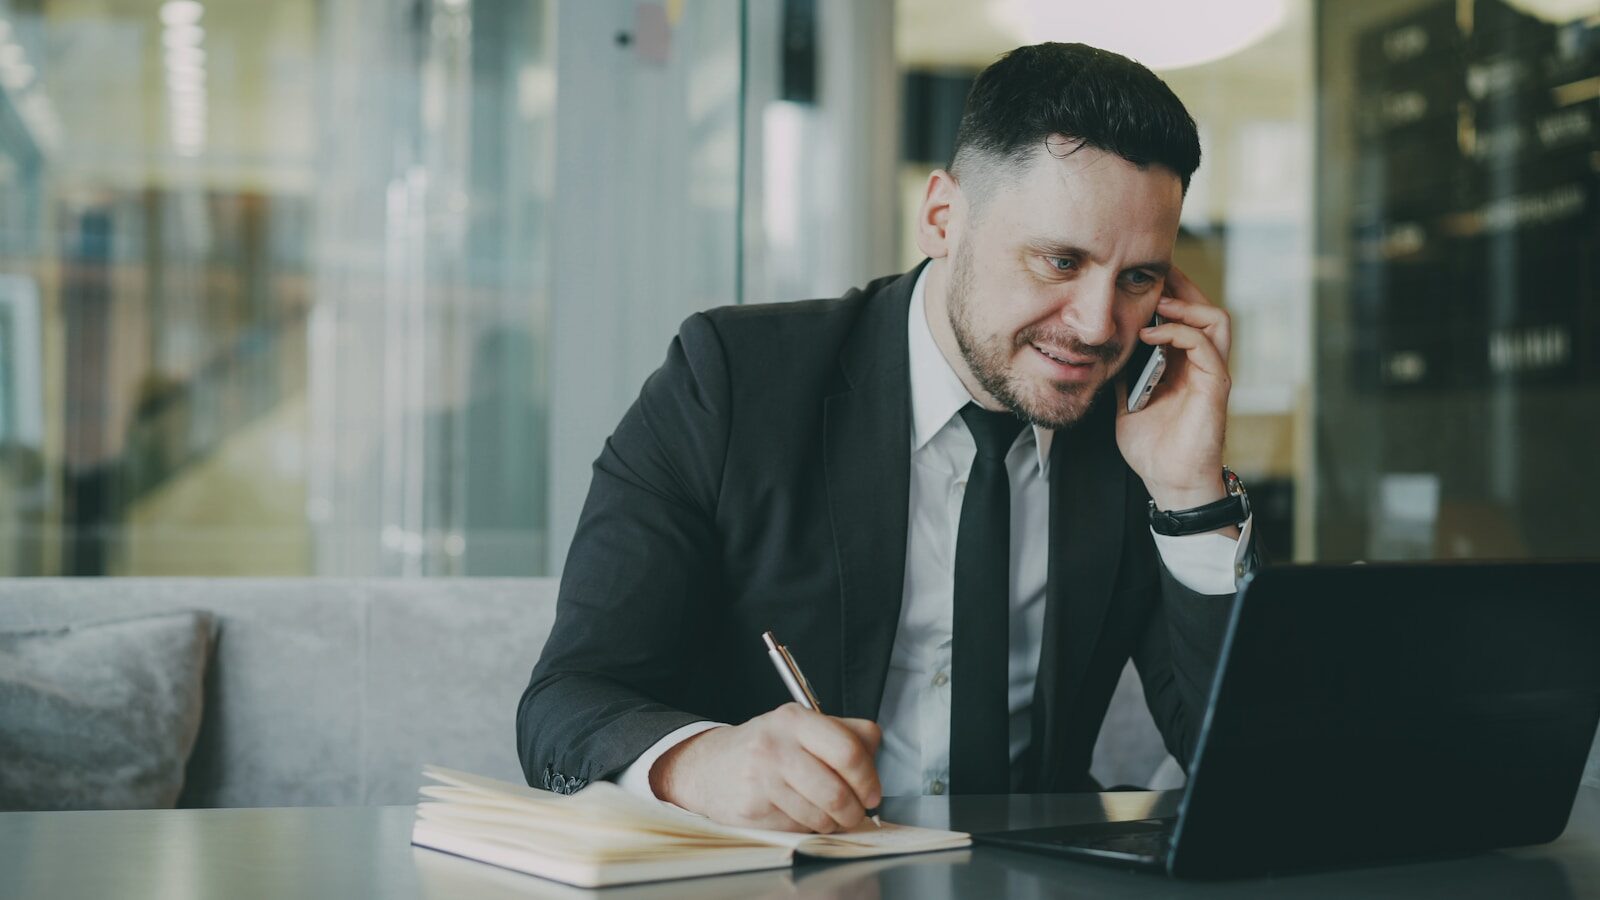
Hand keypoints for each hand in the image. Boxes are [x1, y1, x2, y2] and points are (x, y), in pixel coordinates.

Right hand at [649, 703, 882, 832]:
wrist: (709, 766)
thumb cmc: (766, 748)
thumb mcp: (800, 726)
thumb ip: (844, 733)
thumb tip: (875, 758)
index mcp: (794, 719)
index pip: (849, 749)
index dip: (869, 777)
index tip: (872, 792)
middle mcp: (775, 746)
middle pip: (838, 791)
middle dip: (855, 810)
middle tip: (856, 812)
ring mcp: (760, 778)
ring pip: (821, 816)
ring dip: (833, 823)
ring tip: (827, 814)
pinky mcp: (752, 809)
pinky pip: (798, 829)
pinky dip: (808, 828)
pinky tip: (798, 814)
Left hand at [1115, 265, 1233, 518]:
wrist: (1169, 482)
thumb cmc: (1152, 447)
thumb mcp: (1126, 401)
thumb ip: (1123, 374)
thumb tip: (1103, 350)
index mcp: (1184, 364)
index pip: (1186, 316)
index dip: (1169, 293)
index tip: (1141, 279)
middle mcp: (1203, 364)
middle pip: (1205, 308)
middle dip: (1181, 287)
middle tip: (1153, 275)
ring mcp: (1212, 373)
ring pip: (1216, 320)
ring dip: (1186, 305)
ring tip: (1156, 302)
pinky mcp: (1216, 387)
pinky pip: (1207, 346)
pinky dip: (1180, 332)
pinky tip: (1152, 333)